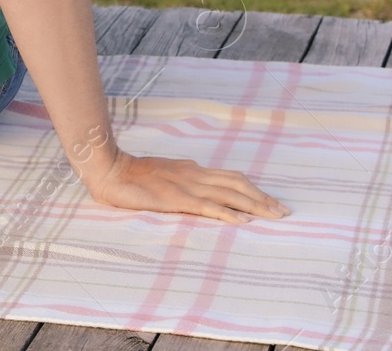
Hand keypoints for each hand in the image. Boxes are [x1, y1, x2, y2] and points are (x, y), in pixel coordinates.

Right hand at [85, 151, 289, 222]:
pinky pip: (207, 207)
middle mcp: (193, 175)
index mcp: (190, 169)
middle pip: (237, 184)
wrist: (108, 169)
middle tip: (283, 211)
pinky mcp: (176, 199)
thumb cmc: (129, 175)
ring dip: (254, 205)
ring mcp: (186, 186)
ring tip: (273, 216)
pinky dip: (228, 214)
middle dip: (262, 198)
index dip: (253, 189)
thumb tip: (198, 184)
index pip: (230, 178)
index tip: (271, 201)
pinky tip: (242, 222)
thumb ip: (181, 178)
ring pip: (229, 194)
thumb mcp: (162, 174)